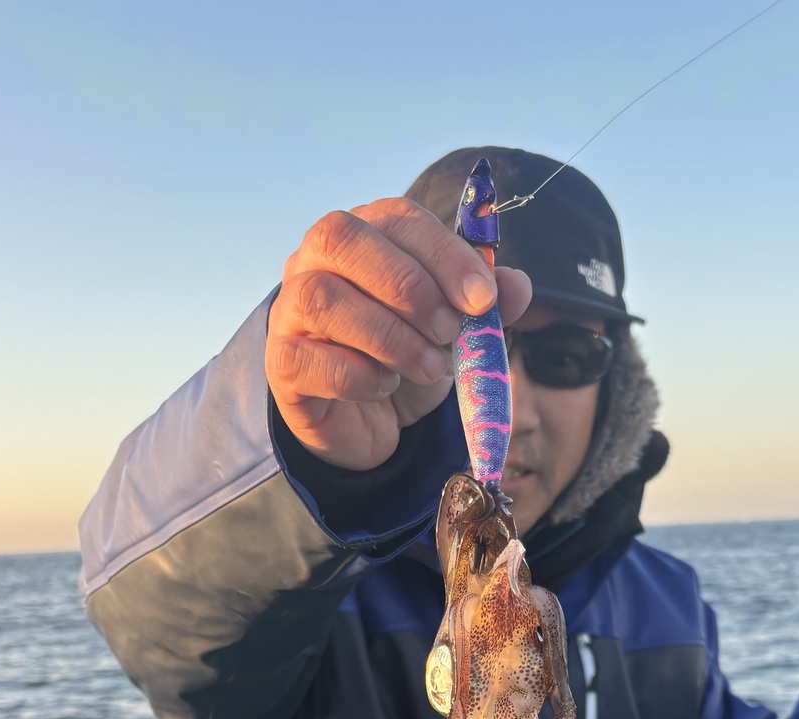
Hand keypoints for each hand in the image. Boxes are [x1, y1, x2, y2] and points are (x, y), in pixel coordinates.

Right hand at [267, 198, 531, 471]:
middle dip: (408, 286)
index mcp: (363, 235)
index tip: (483, 299)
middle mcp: (314, 261)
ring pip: (324, 299)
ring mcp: (290, 310)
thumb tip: (517, 286)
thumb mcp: (452, 325)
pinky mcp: (282, 364)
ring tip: (430, 366)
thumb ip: (483, 303)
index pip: (396, 219)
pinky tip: (387, 386)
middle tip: (450, 332)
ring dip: (390, 336)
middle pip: (342, 239)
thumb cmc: (404, 354)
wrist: (366, 418)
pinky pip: (312, 360)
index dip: (444, 254)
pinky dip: (361, 376)